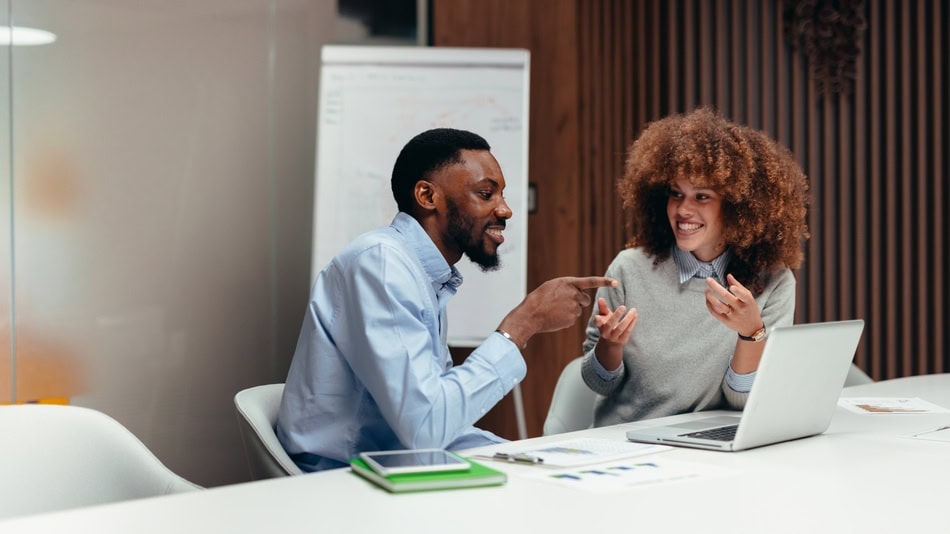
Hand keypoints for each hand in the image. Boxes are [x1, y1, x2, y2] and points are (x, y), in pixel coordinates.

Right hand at [498, 276, 617, 345]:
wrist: (530, 314)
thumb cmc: (539, 299)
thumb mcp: (552, 286)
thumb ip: (567, 287)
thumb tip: (578, 293)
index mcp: (568, 283)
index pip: (591, 281)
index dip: (605, 282)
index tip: (616, 283)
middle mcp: (573, 294)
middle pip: (585, 299)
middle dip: (579, 301)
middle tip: (564, 303)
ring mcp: (573, 307)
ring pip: (578, 310)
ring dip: (570, 310)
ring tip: (555, 310)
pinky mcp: (571, 319)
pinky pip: (572, 319)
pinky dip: (565, 319)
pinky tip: (555, 317)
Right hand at [593, 297, 636, 345]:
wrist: (610, 344)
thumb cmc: (607, 326)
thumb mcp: (604, 317)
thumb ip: (603, 308)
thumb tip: (600, 298)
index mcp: (600, 325)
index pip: (597, 322)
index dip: (597, 319)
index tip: (599, 316)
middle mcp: (605, 333)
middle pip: (610, 325)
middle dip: (616, 316)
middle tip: (623, 307)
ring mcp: (613, 338)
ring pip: (620, 328)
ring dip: (628, 319)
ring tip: (633, 310)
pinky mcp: (621, 341)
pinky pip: (627, 331)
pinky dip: (632, 323)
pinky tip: (635, 315)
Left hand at [705, 274, 762, 336]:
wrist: (752, 327)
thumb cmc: (749, 308)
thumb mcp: (748, 298)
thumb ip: (738, 286)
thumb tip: (728, 275)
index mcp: (748, 301)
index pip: (744, 296)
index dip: (738, 291)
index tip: (731, 287)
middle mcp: (740, 308)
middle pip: (726, 297)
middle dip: (716, 287)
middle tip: (708, 279)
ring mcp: (733, 316)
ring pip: (719, 306)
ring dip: (710, 297)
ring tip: (706, 290)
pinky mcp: (726, 321)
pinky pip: (715, 313)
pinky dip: (709, 305)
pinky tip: (707, 299)